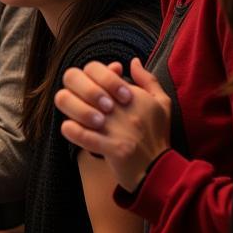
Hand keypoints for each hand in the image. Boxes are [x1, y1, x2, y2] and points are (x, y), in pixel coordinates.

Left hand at [56, 59, 172, 191]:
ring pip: (74, 107)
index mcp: (129, 92)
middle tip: (87, 104)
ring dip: (72, 110)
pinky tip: (73, 130)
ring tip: (81, 119)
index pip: (93, 68)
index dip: (89, 77)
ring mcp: (115, 127)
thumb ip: (147, 79)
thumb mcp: (161, 102)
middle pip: (74, 79)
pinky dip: (71, 130)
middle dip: (73, 89)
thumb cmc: (157, 135)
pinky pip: (81, 135)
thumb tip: (133, 61)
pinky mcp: (112, 148)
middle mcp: (120, 107)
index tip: (98, 91)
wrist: (161, 170)